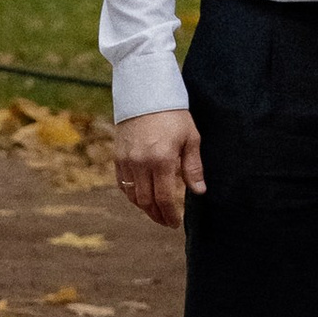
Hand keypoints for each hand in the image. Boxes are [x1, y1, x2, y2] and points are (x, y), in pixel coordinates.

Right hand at [115, 110, 205, 226]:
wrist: (146, 93)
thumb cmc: (173, 114)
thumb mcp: (190, 137)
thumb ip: (193, 167)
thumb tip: (199, 191)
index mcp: (162, 160)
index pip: (164, 198)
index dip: (170, 215)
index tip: (175, 223)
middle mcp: (141, 163)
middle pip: (146, 201)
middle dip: (157, 216)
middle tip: (166, 222)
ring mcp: (127, 161)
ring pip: (133, 196)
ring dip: (144, 208)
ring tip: (156, 212)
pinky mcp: (117, 157)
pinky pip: (122, 184)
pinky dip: (131, 195)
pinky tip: (141, 198)